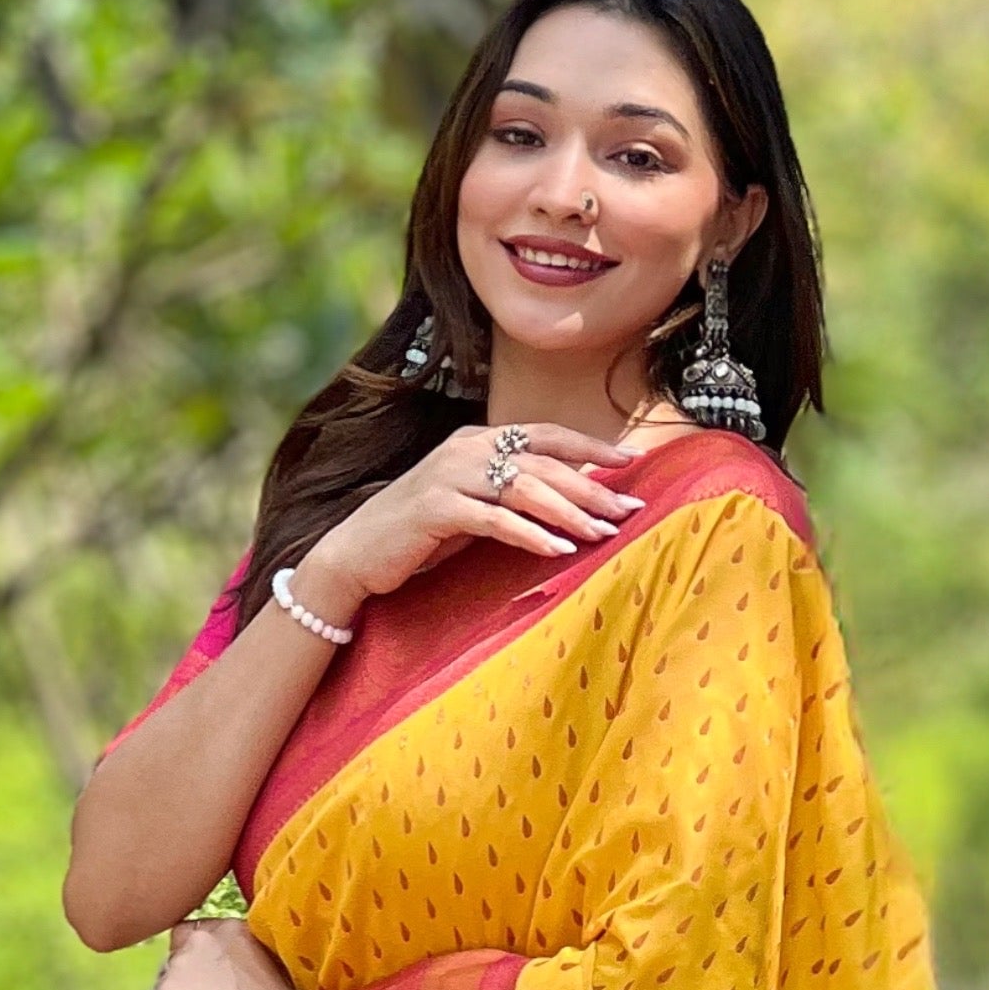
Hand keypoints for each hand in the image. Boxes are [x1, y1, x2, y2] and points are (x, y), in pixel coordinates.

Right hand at [296, 421, 645, 618]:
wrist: (356, 554)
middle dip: (592, 486)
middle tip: (629, 509)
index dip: (590, 445)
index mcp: (478, 440)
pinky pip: (494, 519)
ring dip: (569, 511)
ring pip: (524, 486)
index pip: (544, 435)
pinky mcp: (436, 509)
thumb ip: (511, 494)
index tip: (632, 461)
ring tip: (603, 532)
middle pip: (543, 461)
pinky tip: (558, 549)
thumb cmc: (420, 535)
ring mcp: (449, 475)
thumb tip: (568, 499)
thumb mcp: (473, 506)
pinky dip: (530, 534)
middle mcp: (466, 448)